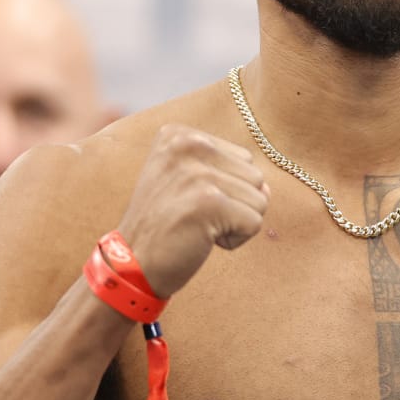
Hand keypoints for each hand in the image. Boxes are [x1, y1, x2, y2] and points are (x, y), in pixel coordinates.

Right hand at [113, 123, 268, 297]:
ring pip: (260, 199)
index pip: (242, 158)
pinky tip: (202, 240)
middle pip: (255, 176)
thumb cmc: (163, 226)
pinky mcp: (210, 202)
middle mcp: (188, 145)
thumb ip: (227, 173)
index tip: (188, 201)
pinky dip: (234, 241)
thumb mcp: (185, 182)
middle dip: (234, 205)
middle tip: (193, 217)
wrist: (132, 265)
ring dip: (234, 223)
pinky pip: (254, 222)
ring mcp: (198, 173)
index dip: (224, 188)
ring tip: (197, 227)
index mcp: (179, 134)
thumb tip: (267, 188)